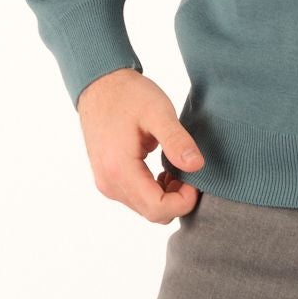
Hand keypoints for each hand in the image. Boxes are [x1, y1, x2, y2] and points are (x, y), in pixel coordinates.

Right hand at [76, 68, 205, 222]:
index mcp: (120, 170)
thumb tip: (197, 166)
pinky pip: (137, 198)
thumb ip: (177, 140)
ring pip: (145, 208)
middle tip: (191, 171)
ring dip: (167, 195)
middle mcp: (110, 184)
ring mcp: (107, 183)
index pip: (157, 209)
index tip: (196, 179)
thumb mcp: (158, 112)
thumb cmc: (129, 95)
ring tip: (179, 167)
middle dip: (178, 199)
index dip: (183, 201)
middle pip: (152, 213)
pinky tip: (165, 170)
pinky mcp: (108, 178)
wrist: (100, 85)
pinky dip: (155, 191)